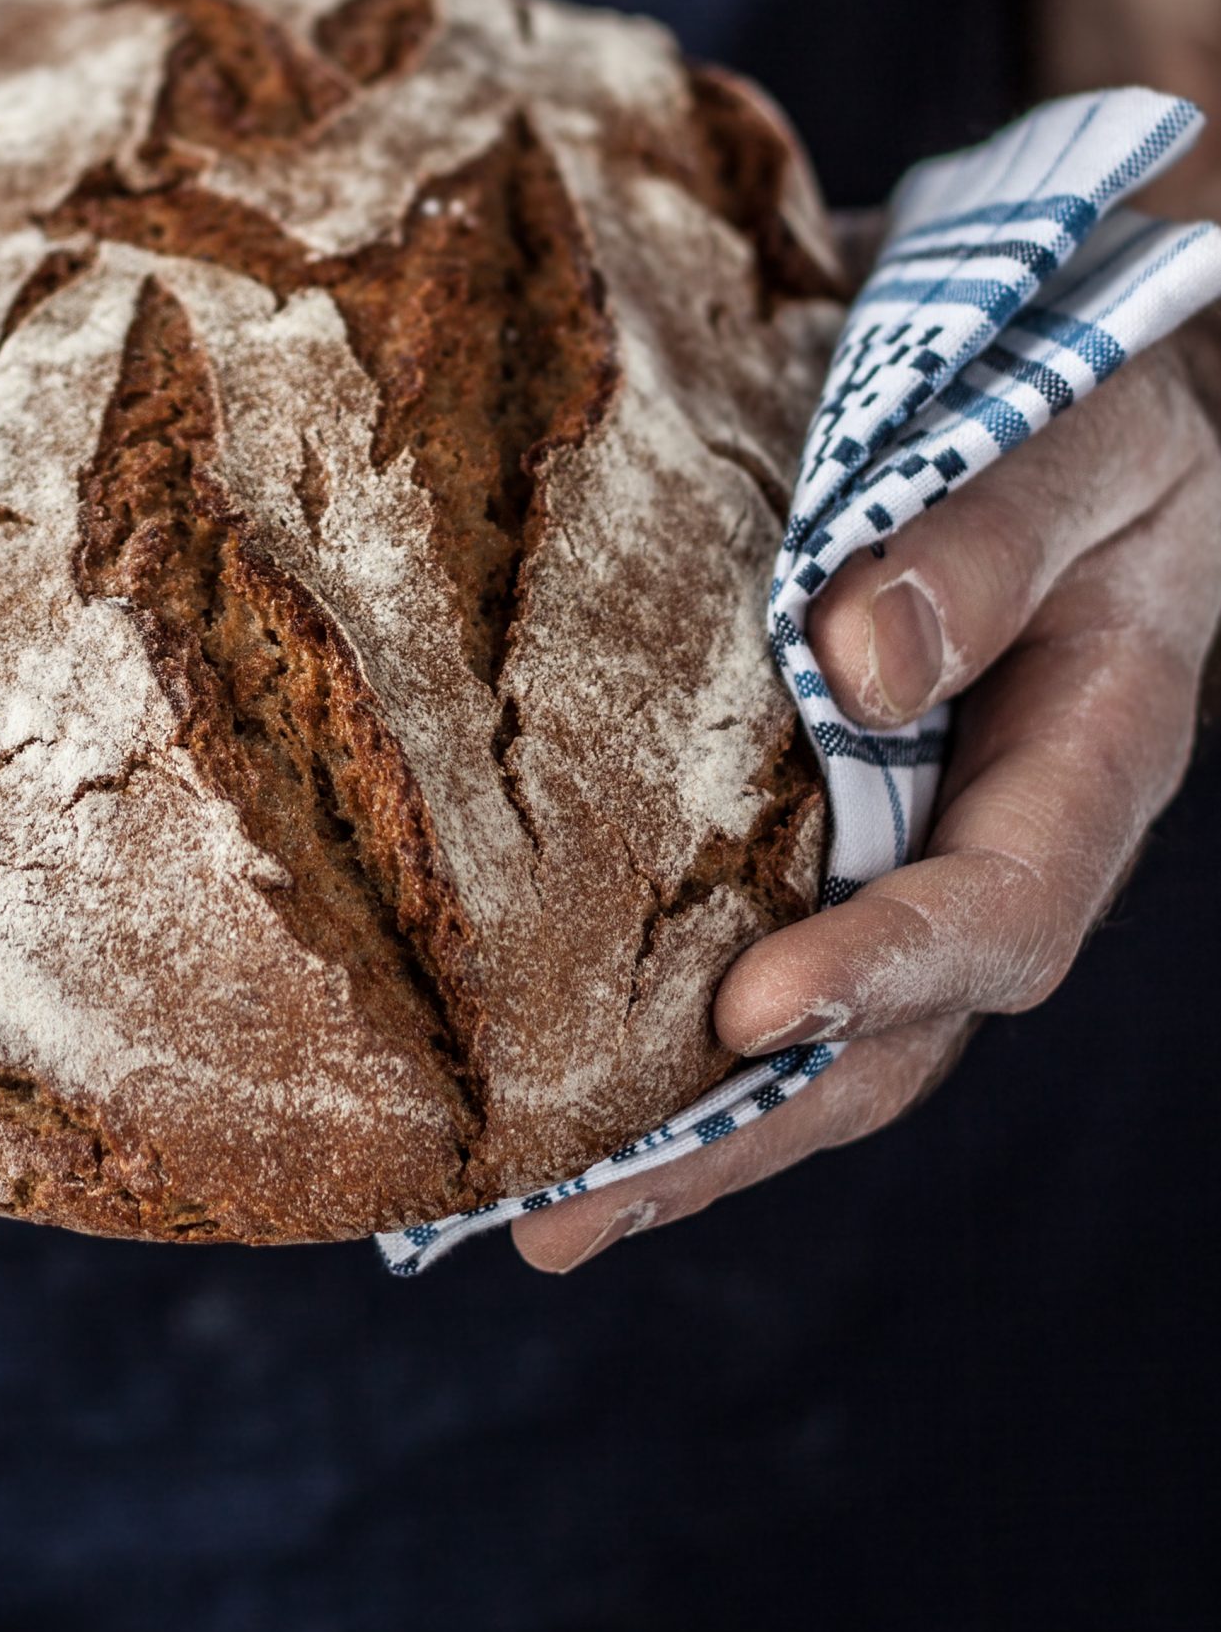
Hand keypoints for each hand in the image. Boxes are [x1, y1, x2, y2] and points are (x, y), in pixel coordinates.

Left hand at [515, 333, 1220, 1272]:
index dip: (887, 972)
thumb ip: (989, 545)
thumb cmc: (1099, 421)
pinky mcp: (824, 838)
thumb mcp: (1081, 451)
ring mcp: (910, 860)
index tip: (754, 1010)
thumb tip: (853, 659)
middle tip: (571, 1217)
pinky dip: (663, 1040)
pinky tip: (547, 1088)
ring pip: (817, 1040)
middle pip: (890, 1042)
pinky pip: (753, 954)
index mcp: (1091, 767)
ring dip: (682, 1135)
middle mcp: (997, 850)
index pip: (999, 912)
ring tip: (531, 1212)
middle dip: (738, 1138)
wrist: (1092, 414)